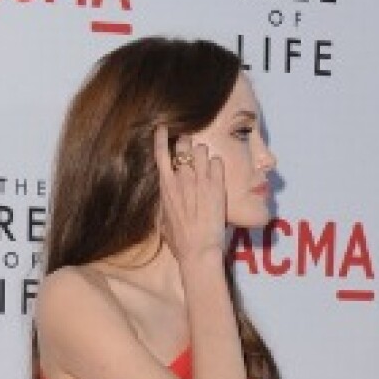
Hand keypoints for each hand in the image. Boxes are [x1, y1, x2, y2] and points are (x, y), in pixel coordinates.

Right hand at [154, 125, 226, 262]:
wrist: (199, 250)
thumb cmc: (180, 242)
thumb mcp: (162, 222)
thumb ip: (163, 206)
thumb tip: (164, 201)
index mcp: (166, 187)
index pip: (160, 154)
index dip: (161, 137)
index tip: (163, 128)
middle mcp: (182, 180)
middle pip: (183, 147)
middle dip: (186, 142)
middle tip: (190, 145)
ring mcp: (200, 182)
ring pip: (201, 150)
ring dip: (203, 152)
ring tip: (206, 159)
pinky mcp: (217, 187)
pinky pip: (218, 162)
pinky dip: (217, 163)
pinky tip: (217, 170)